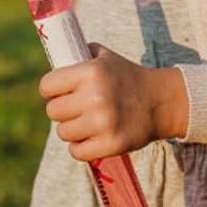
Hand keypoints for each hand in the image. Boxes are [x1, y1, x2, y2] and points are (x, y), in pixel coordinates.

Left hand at [39, 42, 157, 161]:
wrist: (159, 101)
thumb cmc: (125, 76)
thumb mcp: (103, 56)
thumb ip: (77, 54)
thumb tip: (53, 59)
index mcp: (90, 72)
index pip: (47, 85)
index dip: (51, 89)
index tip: (59, 91)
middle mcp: (95, 96)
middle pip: (52, 111)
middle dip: (61, 109)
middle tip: (75, 107)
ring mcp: (103, 123)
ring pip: (63, 132)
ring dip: (71, 129)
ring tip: (85, 122)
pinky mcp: (111, 144)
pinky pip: (77, 152)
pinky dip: (80, 147)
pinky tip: (90, 137)